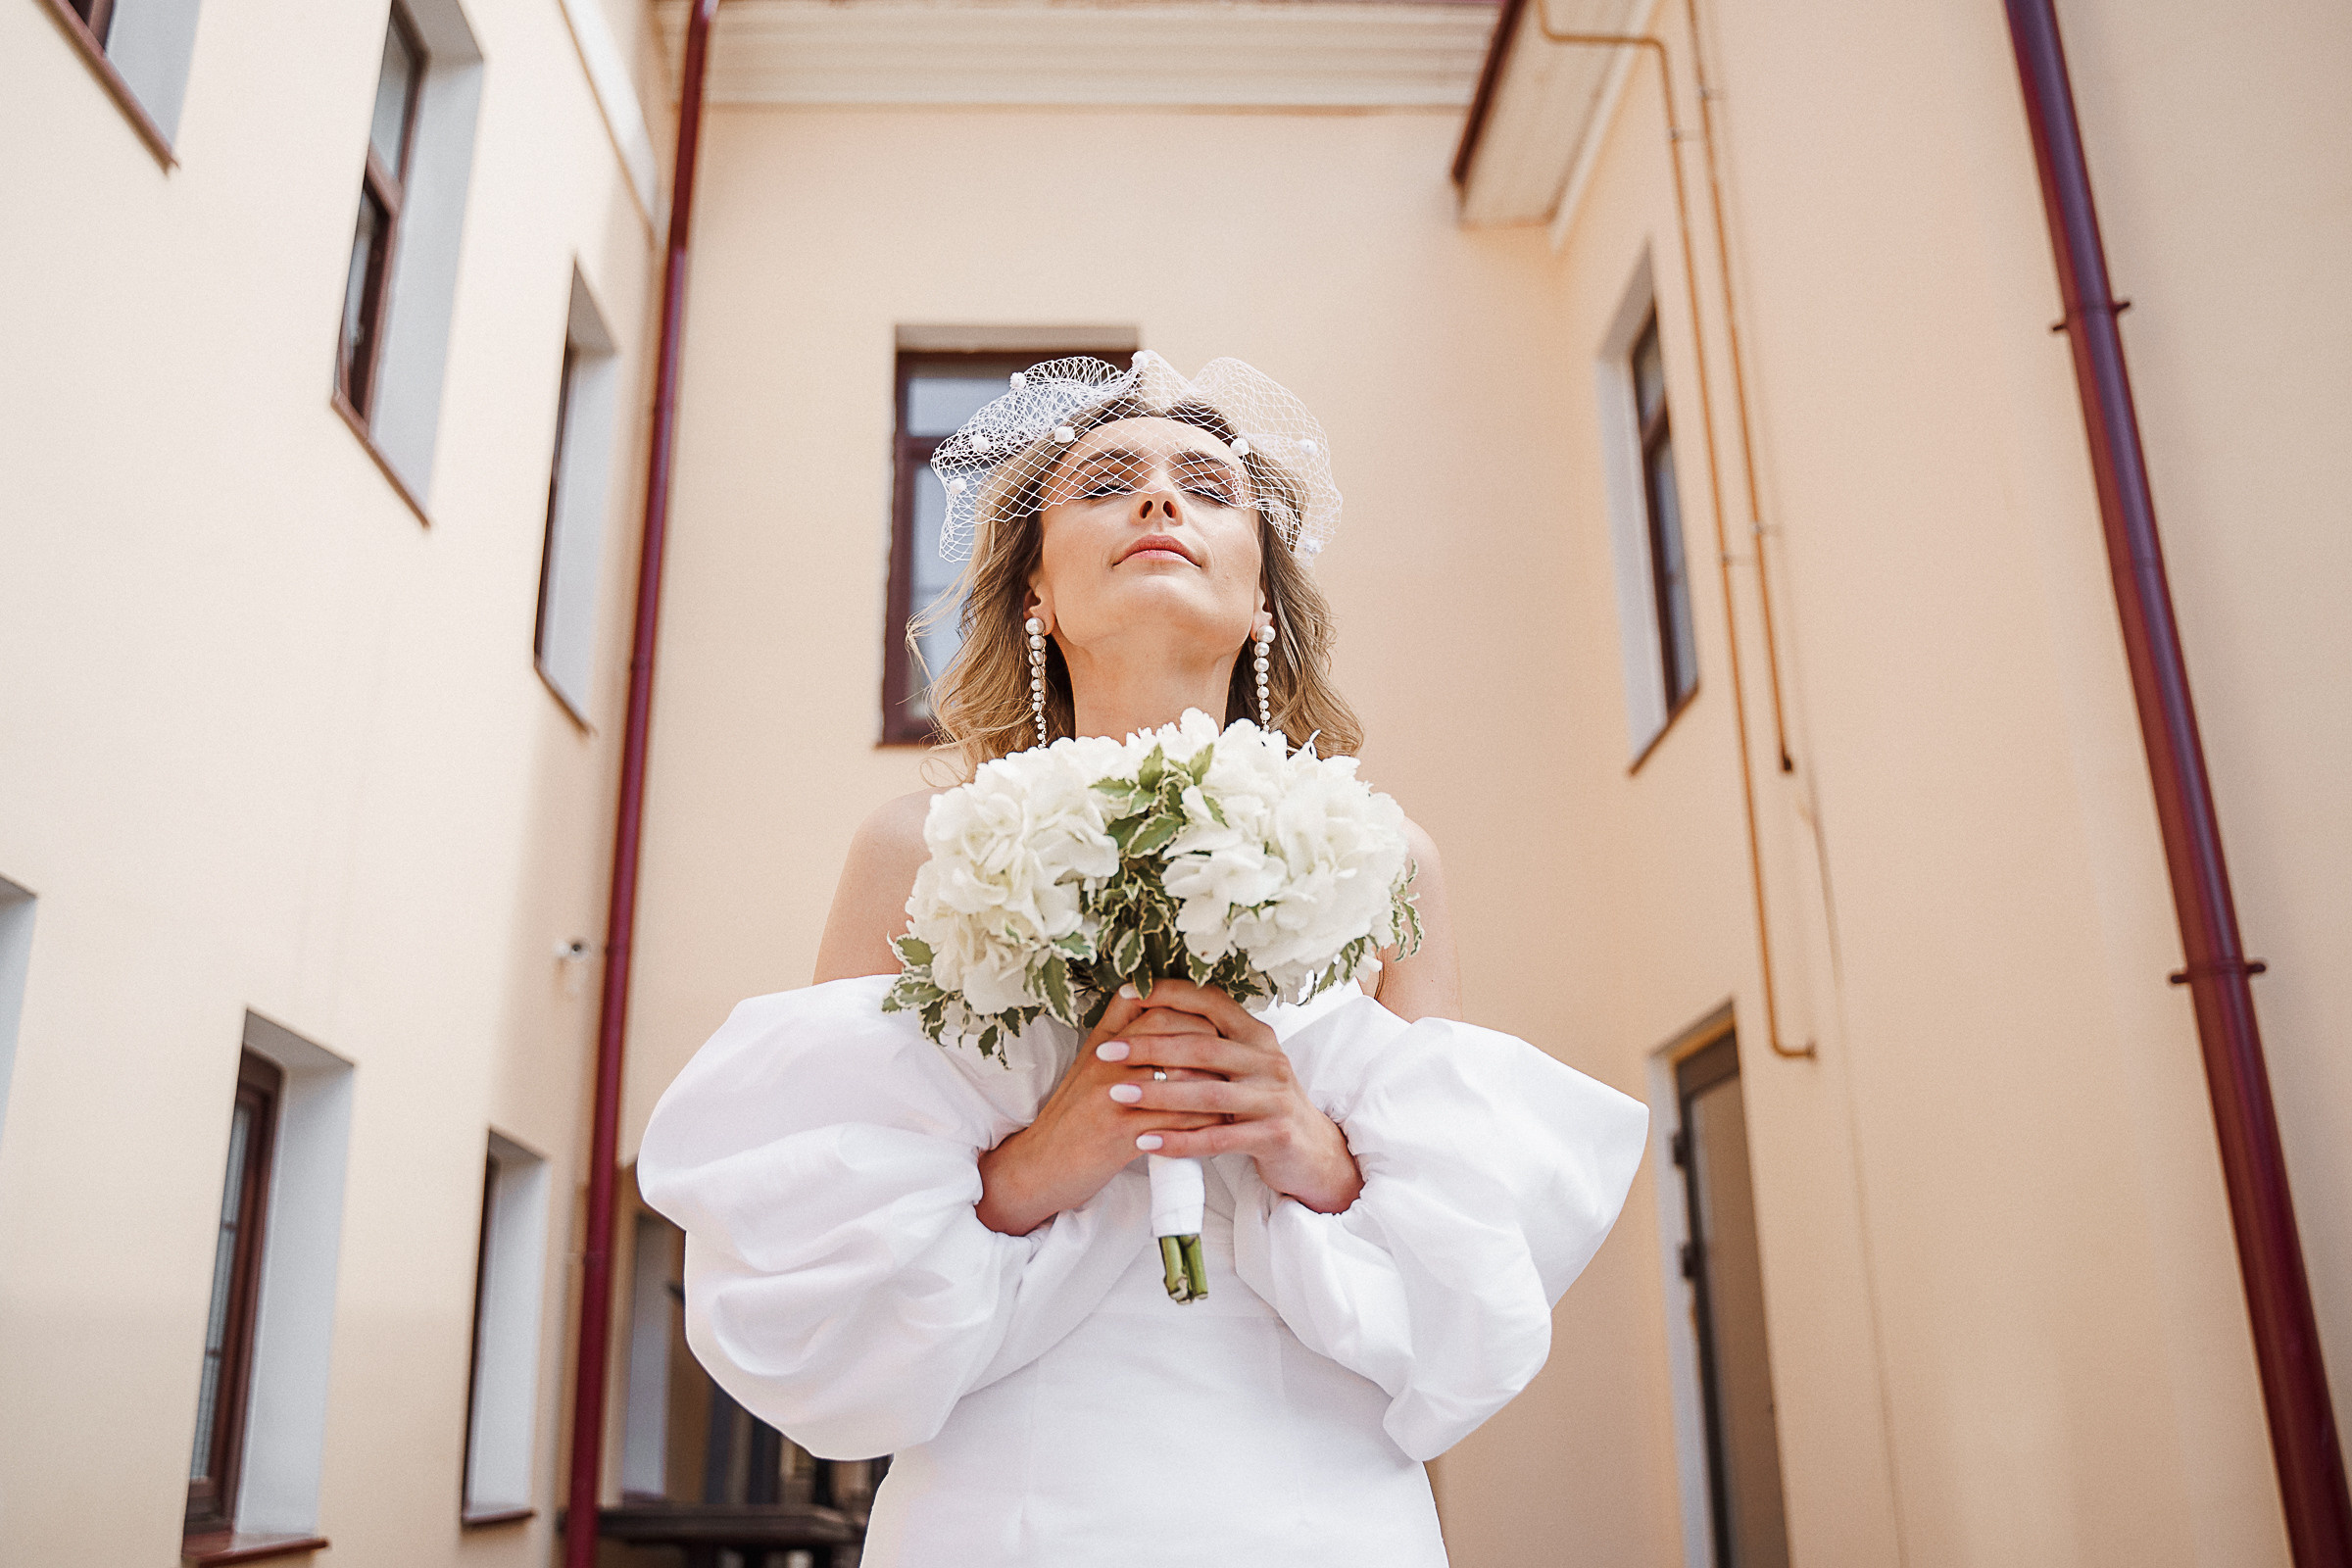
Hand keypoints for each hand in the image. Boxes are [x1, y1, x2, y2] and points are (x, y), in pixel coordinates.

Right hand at [973, 988, 1223, 1236]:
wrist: (1038, 1165)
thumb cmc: (1071, 1115)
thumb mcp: (1088, 1062)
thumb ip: (1116, 1027)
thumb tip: (1143, 988)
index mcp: (1102, 1043)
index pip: (1157, 1009)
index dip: (1196, 1014)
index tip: (1221, 1030)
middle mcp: (1106, 1063)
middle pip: (1171, 1035)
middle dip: (1211, 1046)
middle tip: (1235, 1061)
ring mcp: (1112, 1099)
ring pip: (1179, 1079)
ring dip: (1214, 1088)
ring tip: (1235, 1095)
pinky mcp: (1119, 1136)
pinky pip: (1175, 1125)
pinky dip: (1203, 1125)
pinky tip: (1219, 1128)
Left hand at [1096, 979, 1362, 1216]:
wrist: (1311, 1151)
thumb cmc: (1262, 1103)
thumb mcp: (1244, 1065)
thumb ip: (1209, 1042)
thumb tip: (1151, 1013)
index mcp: (1256, 1035)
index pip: (1211, 1001)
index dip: (1168, 994)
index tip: (1126, 993)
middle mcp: (1268, 1060)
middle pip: (1202, 1047)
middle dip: (1149, 1047)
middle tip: (1105, 1052)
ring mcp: (1274, 1098)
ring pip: (1208, 1093)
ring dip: (1158, 1095)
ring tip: (1116, 1096)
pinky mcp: (1274, 1135)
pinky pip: (1218, 1138)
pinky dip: (1180, 1141)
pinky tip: (1146, 1143)